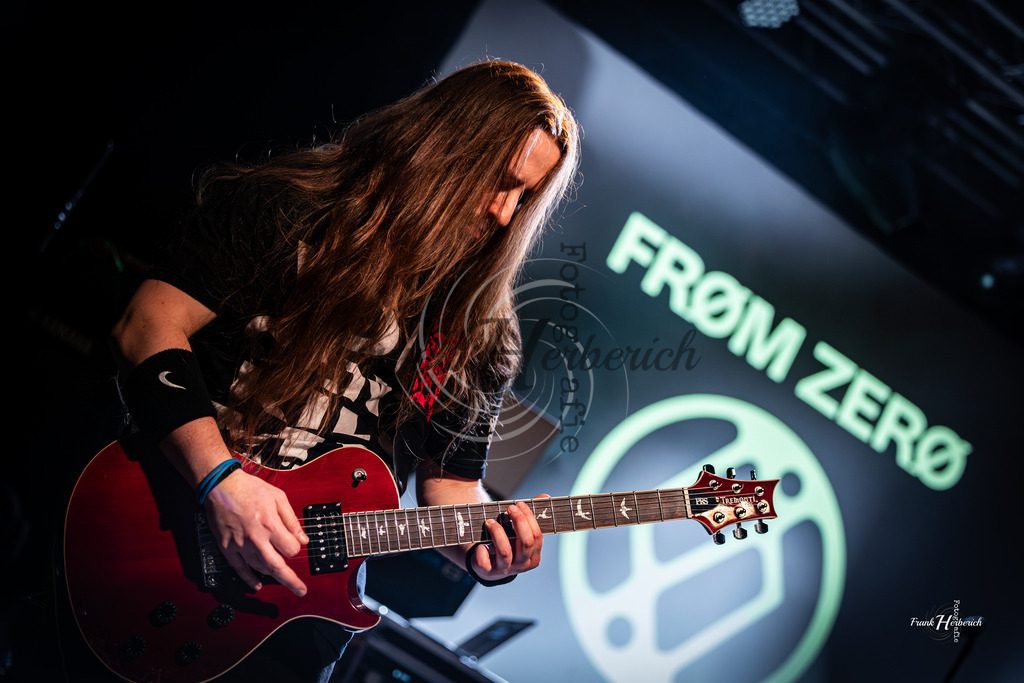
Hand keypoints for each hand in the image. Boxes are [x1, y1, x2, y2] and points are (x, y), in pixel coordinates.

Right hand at [205, 470, 308, 595]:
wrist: (220, 485)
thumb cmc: (249, 488)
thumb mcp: (278, 497)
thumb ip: (291, 520)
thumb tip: (303, 539)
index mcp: (270, 524)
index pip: (291, 549)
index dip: (296, 548)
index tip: (295, 544)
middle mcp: (255, 538)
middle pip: (277, 567)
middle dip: (291, 581)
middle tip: (301, 590)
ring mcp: (240, 545)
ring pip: (260, 568)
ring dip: (273, 575)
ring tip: (283, 578)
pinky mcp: (227, 548)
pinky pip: (239, 568)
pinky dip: (248, 579)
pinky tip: (256, 585)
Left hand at [468, 496, 548, 581]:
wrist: (489, 568)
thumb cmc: (508, 544)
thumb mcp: (519, 534)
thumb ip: (531, 516)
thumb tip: (545, 496)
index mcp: (533, 557)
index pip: (537, 536)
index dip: (529, 518)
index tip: (519, 504)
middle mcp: (521, 565)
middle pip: (526, 542)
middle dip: (519, 521)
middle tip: (510, 508)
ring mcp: (504, 570)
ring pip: (505, 551)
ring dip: (498, 532)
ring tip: (490, 521)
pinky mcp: (487, 572)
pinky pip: (485, 562)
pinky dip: (482, 550)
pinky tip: (481, 543)